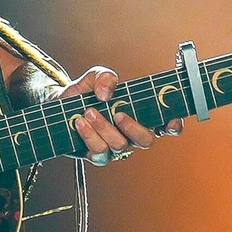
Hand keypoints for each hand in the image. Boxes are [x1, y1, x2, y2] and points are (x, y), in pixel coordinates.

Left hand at [58, 65, 185, 163]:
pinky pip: (99, 152)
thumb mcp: (95, 77)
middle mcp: (129, 134)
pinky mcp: (95, 154)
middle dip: (133, 127)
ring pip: (120, 146)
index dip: (173, 125)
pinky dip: (89, 135)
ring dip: (104, 128)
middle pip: (146, 141)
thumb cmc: (84, 92)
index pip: (165, 125)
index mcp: (139, 115)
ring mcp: (114, 147)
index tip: (169, 121)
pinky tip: (80, 123)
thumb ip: (105, 77)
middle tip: (118, 114)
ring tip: (89, 112)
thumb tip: (107, 93)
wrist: (58, 103)